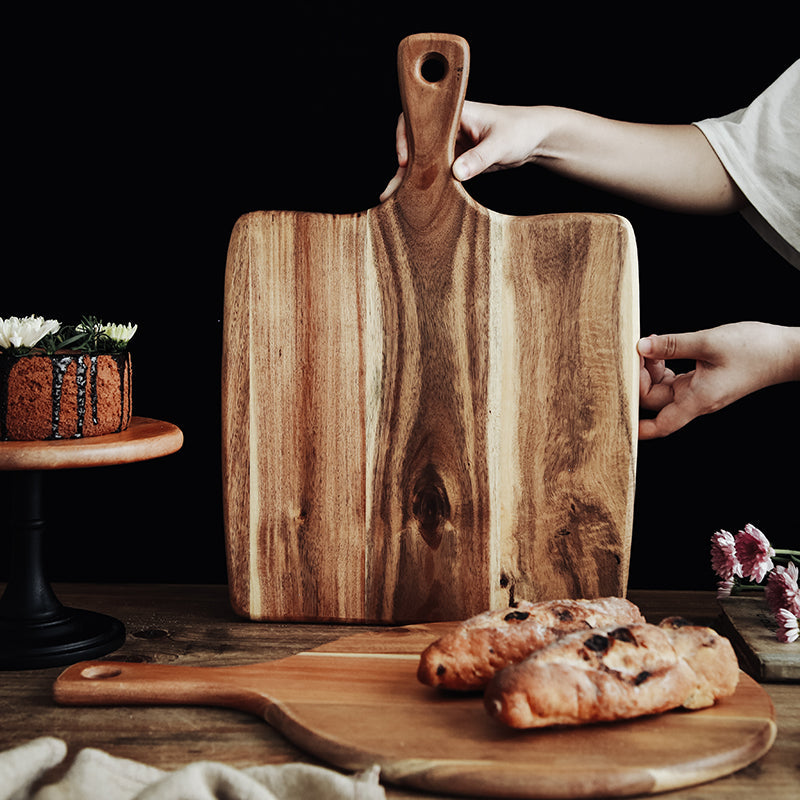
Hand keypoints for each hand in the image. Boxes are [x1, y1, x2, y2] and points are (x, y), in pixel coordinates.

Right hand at [380, 101, 543, 200]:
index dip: (406, 135)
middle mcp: (448, 126)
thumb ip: (479, 158)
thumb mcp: (500, 144)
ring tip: (397, 197)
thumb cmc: (521, 130)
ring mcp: (451, 143)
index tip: (406, 158)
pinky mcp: (457, 159)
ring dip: (412, 176)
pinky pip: (436, 170)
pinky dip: (427, 183)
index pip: (419, 116)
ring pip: (424, 158)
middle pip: (416, 141)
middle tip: (394, 188)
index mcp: (455, 112)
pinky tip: (418, 198)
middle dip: (404, 164)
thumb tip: (456, 173)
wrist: (537, 138)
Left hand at [638, 322, 799, 438]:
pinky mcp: (703, 380)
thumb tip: (642, 346)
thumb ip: (672, 345)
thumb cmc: (756, 350)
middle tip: (638, 352)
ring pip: (662, 389)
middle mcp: (696, 400)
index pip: (660, 426)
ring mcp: (699, 391)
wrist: (787, 351)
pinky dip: (663, 365)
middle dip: (640, 379)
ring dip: (650, 370)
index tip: (618, 409)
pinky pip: (674, 379)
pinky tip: (661, 348)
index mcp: (697, 400)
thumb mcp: (709, 342)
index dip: (636, 425)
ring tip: (650, 346)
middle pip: (654, 401)